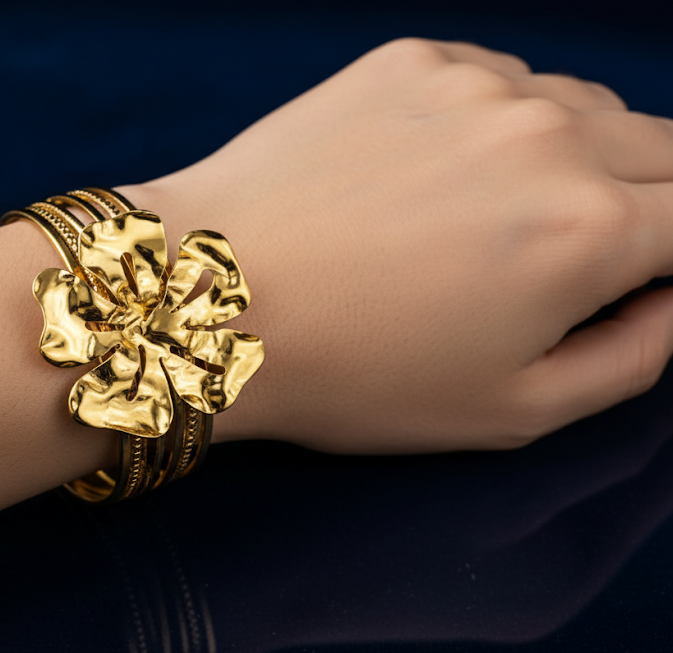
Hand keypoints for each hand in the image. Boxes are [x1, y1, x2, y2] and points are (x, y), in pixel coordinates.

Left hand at [120, 38, 672, 453]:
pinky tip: (432, 175)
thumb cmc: (350, 370)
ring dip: (569, 156)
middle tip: (566, 255)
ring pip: (579, 107)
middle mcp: (549, 134)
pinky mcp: (412, 60)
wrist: (208, 299)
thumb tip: (672, 302)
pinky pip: (498, 78)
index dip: (672, 255)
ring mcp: (477, 85)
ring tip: (486, 221)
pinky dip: (496, 121)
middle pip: (660, 148)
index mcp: (592, 228)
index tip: (636, 277)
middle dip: (646, 200)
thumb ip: (632, 358)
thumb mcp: (511, 410)